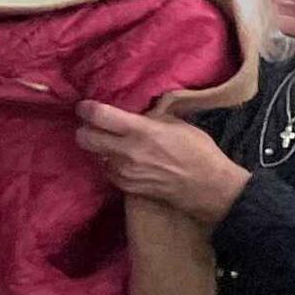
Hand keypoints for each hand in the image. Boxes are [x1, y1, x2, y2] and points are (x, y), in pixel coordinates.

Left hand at [75, 101, 251, 225]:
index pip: (99, 115)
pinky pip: (107, 171)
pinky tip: (126, 163)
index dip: (86, 109)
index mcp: (141, 130)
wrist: (210, 188)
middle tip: (96, 128)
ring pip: (95, 155)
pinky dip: (112, 165)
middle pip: (84, 137)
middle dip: (86, 130)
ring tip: (115, 147)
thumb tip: (132, 114)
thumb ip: (150, 119)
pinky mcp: (127, 187)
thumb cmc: (200, 152)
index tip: (86, 107)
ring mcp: (124, 171)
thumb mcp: (178, 125)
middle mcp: (127, 151)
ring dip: (101, 149)